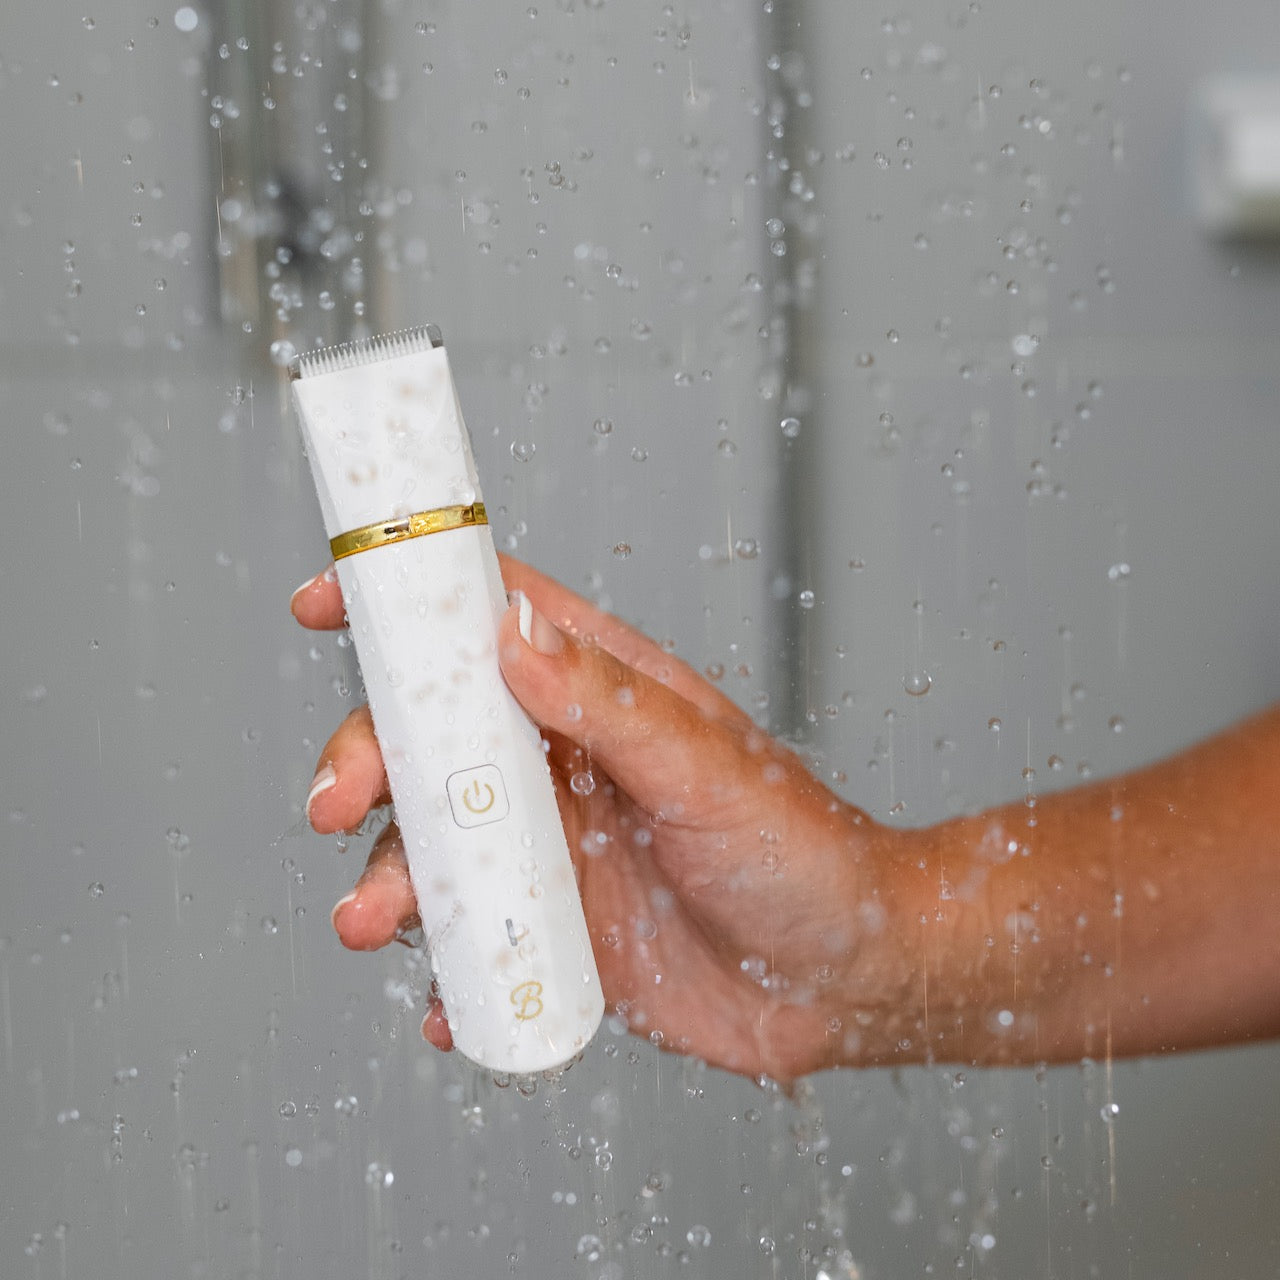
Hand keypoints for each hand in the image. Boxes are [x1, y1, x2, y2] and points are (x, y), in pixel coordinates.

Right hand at [291, 555, 912, 1080]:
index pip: (486, 625)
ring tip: (373, 924)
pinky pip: (471, 940)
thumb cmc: (799, 851)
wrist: (842, 978)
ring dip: (385, 878)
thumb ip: (611, 703)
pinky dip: (445, 967)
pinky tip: (448, 998)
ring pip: (432, 846)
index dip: (401, 605)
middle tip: (336, 804)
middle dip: (365, 765)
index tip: (322, 603)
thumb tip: (514, 636)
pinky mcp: (553, 932)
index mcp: (596, 697)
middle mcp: (560, 766)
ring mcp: (550, 850)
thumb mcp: (705, 767)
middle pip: (429, 741)